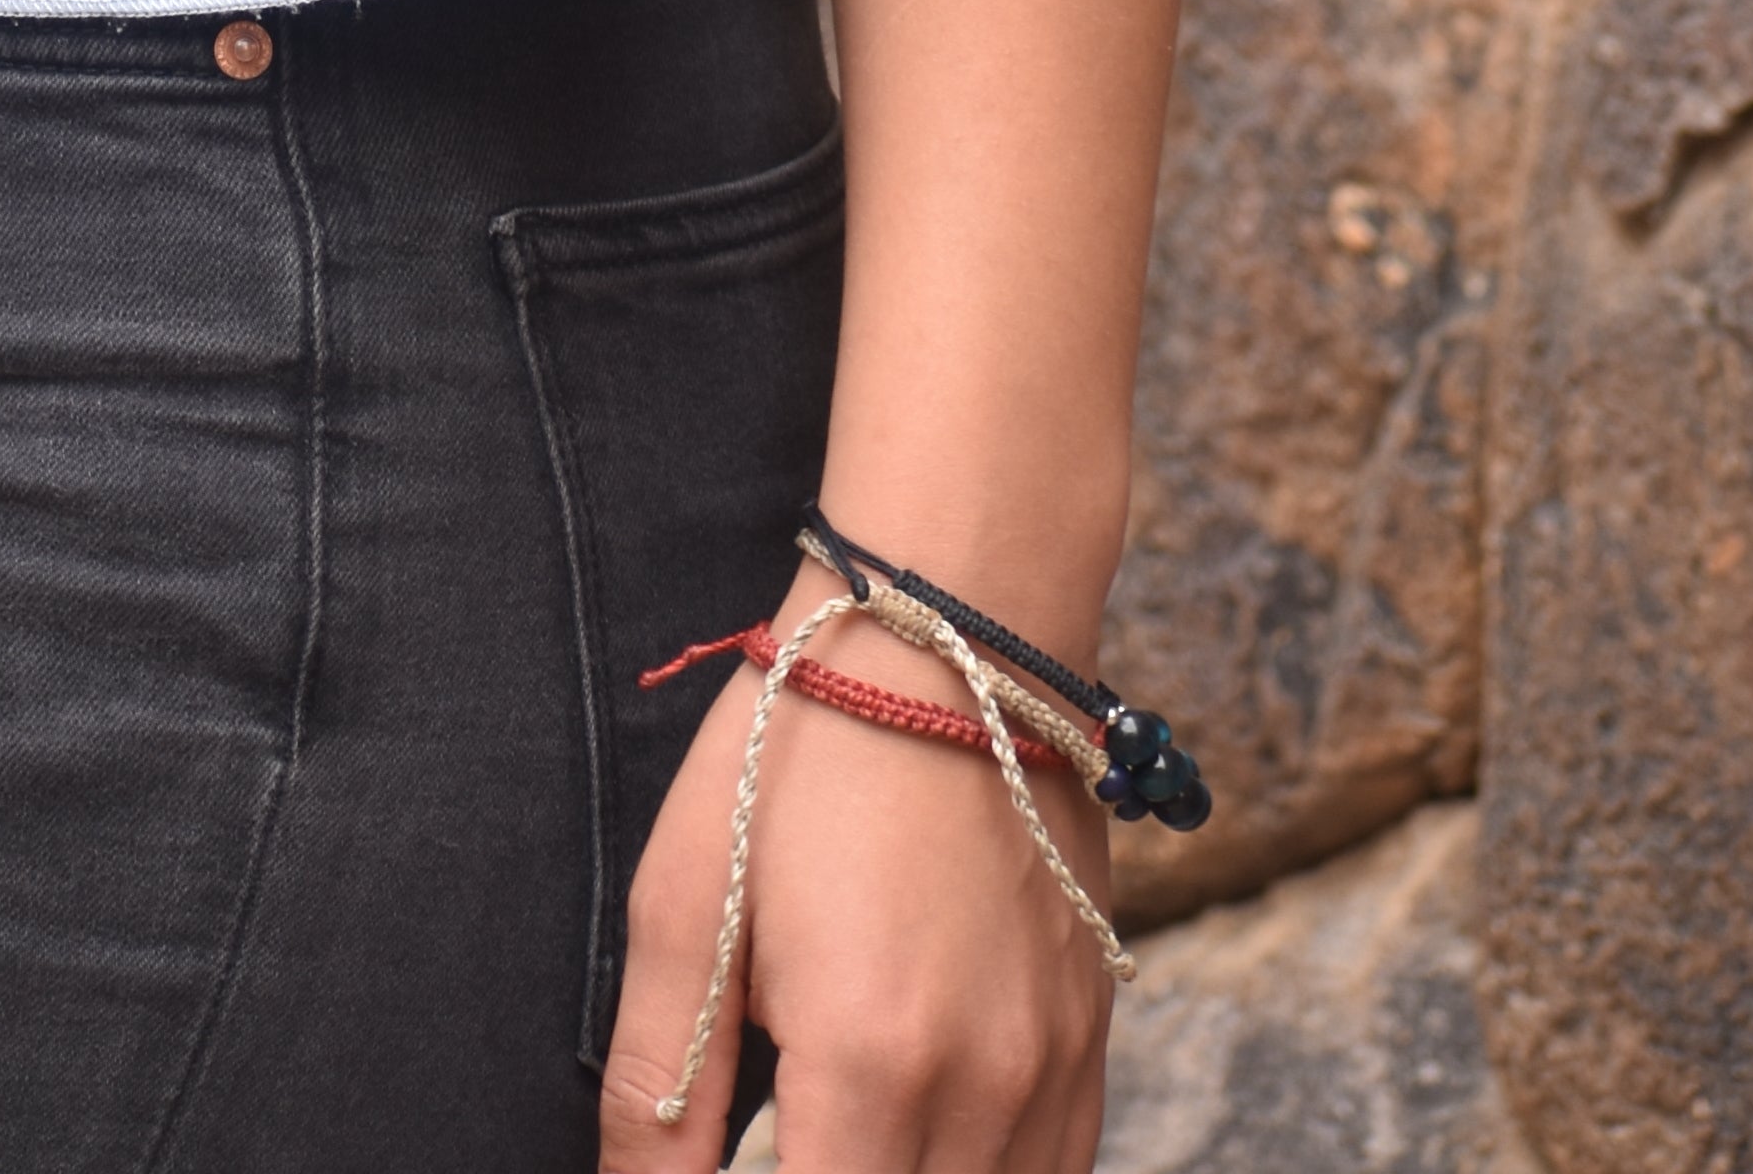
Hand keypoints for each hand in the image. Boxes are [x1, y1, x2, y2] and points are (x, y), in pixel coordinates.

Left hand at [599, 663, 1116, 1172]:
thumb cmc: (802, 748)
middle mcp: (982, 1088)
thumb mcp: (690, 900)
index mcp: (869, 1060)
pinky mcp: (1092, 1038)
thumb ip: (660, 1084)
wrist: (954, 629)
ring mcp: (1053, 1068)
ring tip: (838, 1133)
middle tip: (785, 1139)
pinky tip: (916, 1137)